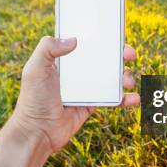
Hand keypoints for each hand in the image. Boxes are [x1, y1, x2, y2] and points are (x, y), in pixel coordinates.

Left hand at [10, 36, 138, 153]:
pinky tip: (133, 98)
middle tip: (131, 54)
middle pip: (103, 58)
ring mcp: (86, 88)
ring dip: (125, 76)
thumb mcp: (34, 69)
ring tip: (128, 80)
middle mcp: (76, 71)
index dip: (100, 37)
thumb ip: (48, 48)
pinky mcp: (92, 104)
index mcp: (63, 59)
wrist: (38, 132)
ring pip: (112, 77)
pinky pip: (113, 98)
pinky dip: (126, 98)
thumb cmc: (33, 100)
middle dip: (120, 54)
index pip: (84, 42)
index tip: (114, 34)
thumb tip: (74, 40)